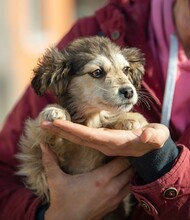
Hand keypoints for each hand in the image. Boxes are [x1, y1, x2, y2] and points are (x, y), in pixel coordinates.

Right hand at [40, 143, 132, 219]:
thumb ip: (50, 160)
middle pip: (131, 170)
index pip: (122, 161)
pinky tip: (122, 177)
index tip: (122, 146)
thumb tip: (43, 144)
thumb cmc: (62, 199)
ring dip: (131, 172)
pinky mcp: (114, 206)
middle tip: (127, 152)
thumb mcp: (55, 179)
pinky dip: (128, 183)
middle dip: (130, 161)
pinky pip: (128, 191)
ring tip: (128, 163)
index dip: (124, 153)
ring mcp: (115, 198)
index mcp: (101, 178)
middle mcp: (112, 188)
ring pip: (132, 181)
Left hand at [41, 120, 168, 156]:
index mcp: (114, 143)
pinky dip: (72, 131)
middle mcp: (104, 144)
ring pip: (79, 137)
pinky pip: (84, 136)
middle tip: (43, 124)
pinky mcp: (103, 140)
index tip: (56, 124)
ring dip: (63, 131)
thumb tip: (147, 137)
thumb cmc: (154, 141)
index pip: (89, 136)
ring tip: (49, 124)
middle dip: (61, 131)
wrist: (152, 150)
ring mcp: (103, 143)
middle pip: (79, 138)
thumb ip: (154, 137)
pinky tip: (64, 128)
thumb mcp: (157, 137)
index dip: (72, 130)